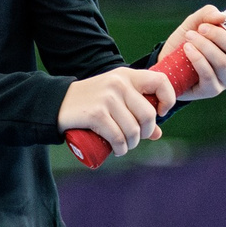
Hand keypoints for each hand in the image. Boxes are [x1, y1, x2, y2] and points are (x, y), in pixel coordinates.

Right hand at [59, 66, 176, 158]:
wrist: (57, 103)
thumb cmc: (90, 102)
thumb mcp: (115, 99)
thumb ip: (136, 111)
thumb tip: (158, 134)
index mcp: (127, 76)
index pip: (161, 81)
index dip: (168, 99)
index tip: (160, 113)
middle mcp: (119, 84)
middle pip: (148, 114)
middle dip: (146, 132)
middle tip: (136, 138)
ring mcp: (107, 98)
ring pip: (134, 130)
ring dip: (132, 144)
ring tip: (124, 146)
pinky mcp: (96, 114)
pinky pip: (118, 137)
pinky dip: (121, 149)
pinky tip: (118, 150)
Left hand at [158, 6, 225, 100]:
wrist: (166, 63)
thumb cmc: (185, 42)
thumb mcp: (194, 23)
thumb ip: (207, 14)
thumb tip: (222, 16)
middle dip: (219, 36)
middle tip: (201, 28)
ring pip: (223, 62)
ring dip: (204, 46)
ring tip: (189, 37)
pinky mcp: (212, 89)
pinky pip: (209, 74)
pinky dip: (197, 58)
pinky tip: (187, 49)